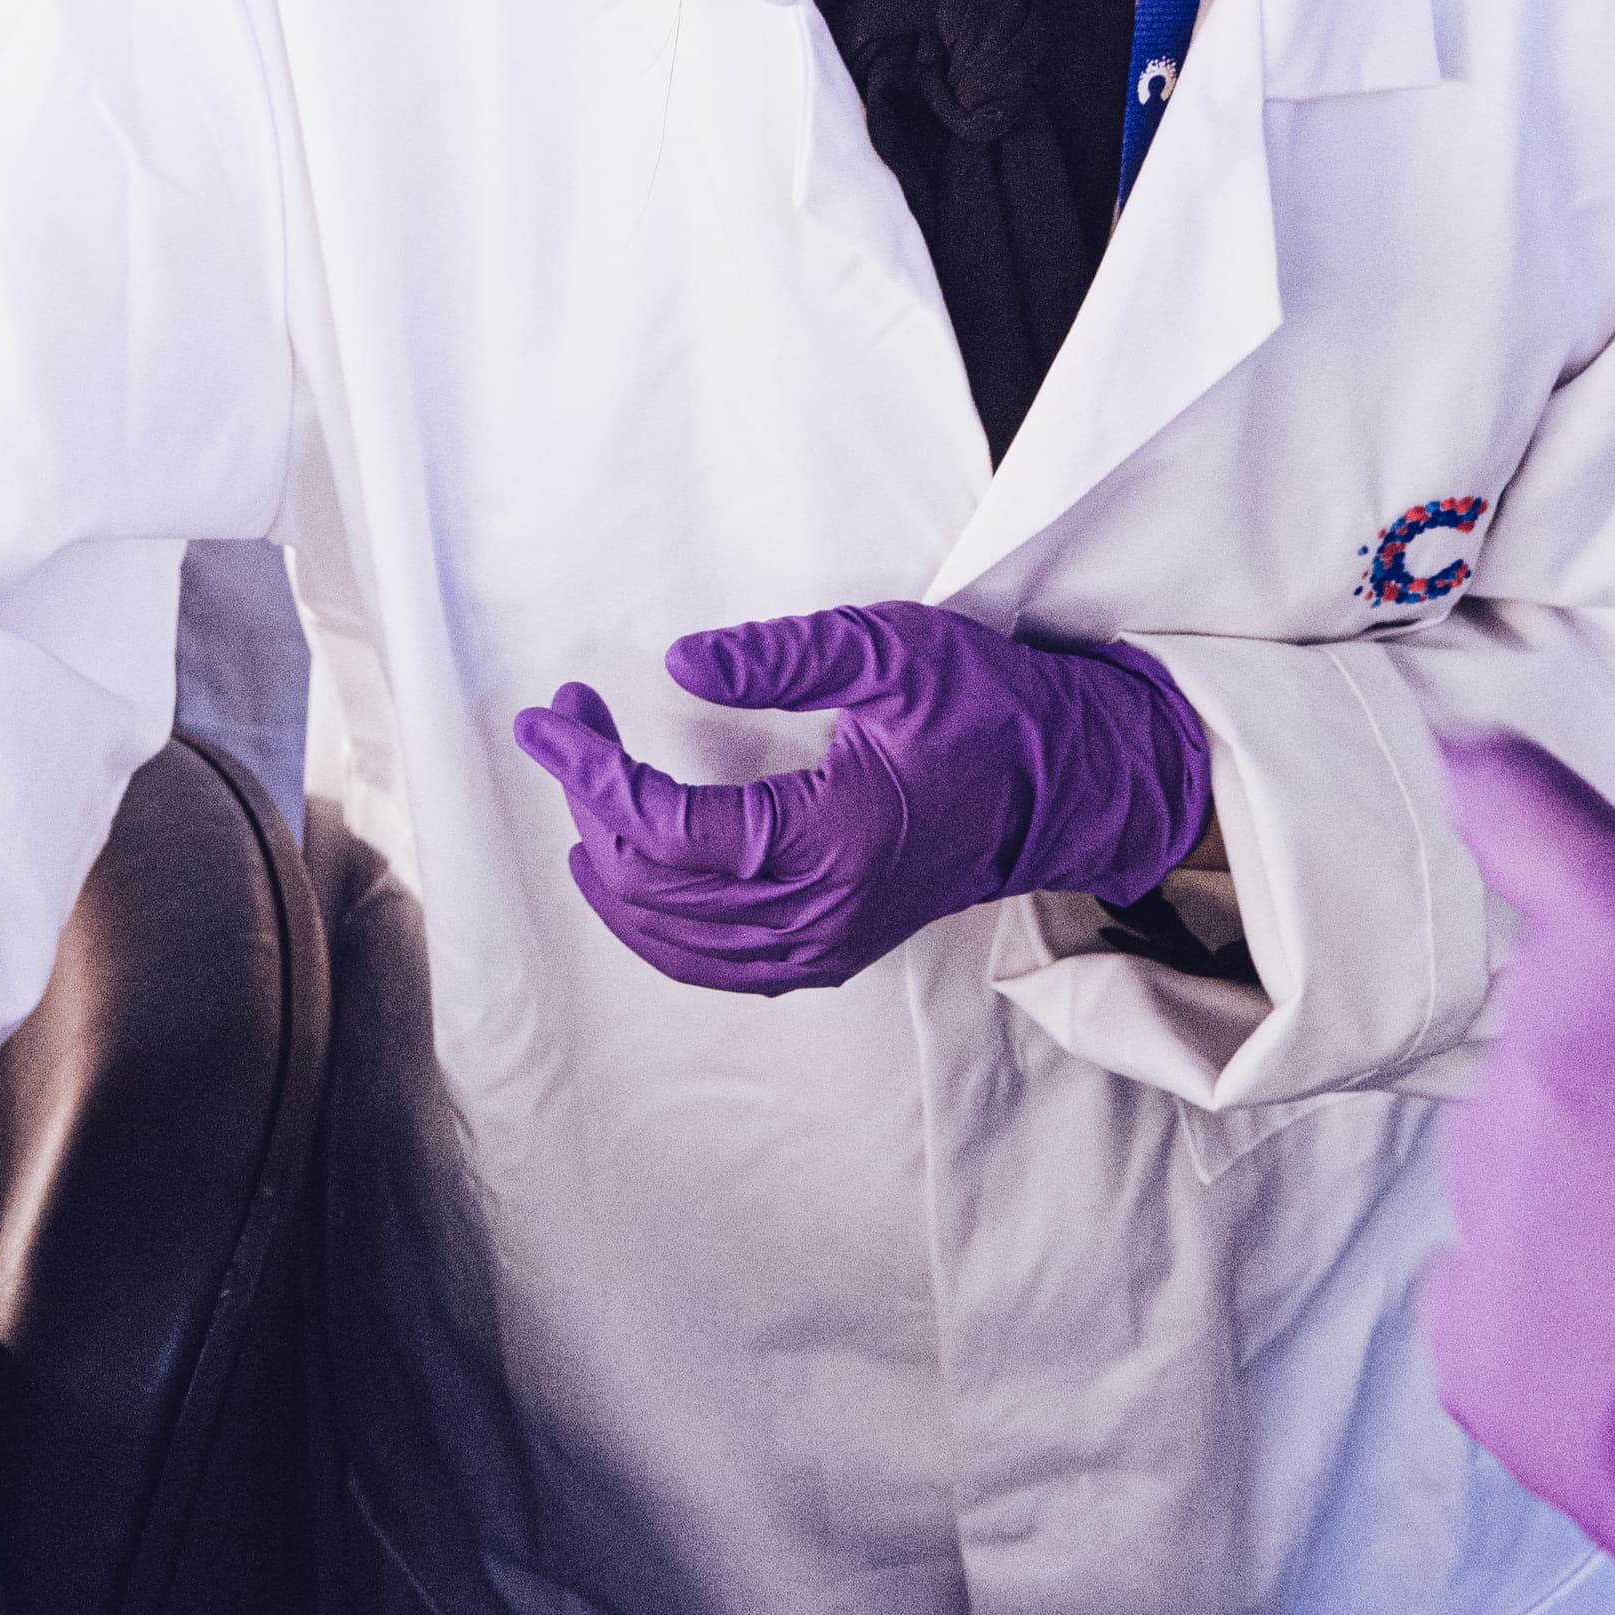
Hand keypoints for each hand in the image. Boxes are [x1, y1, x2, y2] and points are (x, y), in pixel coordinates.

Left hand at [514, 600, 1208, 993]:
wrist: (1064, 783)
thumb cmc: (985, 708)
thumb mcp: (890, 650)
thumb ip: (782, 658)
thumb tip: (681, 665)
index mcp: (830, 840)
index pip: (668, 828)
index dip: (593, 773)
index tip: (550, 717)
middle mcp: (821, 912)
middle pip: (654, 886)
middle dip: (589, 804)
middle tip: (567, 724)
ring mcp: (824, 943)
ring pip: (672, 938)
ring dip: (609, 864)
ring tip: (580, 785)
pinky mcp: (830, 950)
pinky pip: (712, 963)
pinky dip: (651, 925)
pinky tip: (624, 873)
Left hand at [1430, 734, 1614, 1600]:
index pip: (1526, 819)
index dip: (1510, 793)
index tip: (1483, 773)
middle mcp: (1542, 1072)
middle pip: (1565, 1021)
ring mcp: (1499, 1223)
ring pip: (1536, 1163)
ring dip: (1614, 1190)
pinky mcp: (1483, 1365)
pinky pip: (1508, 1294)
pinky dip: (1580, 1313)